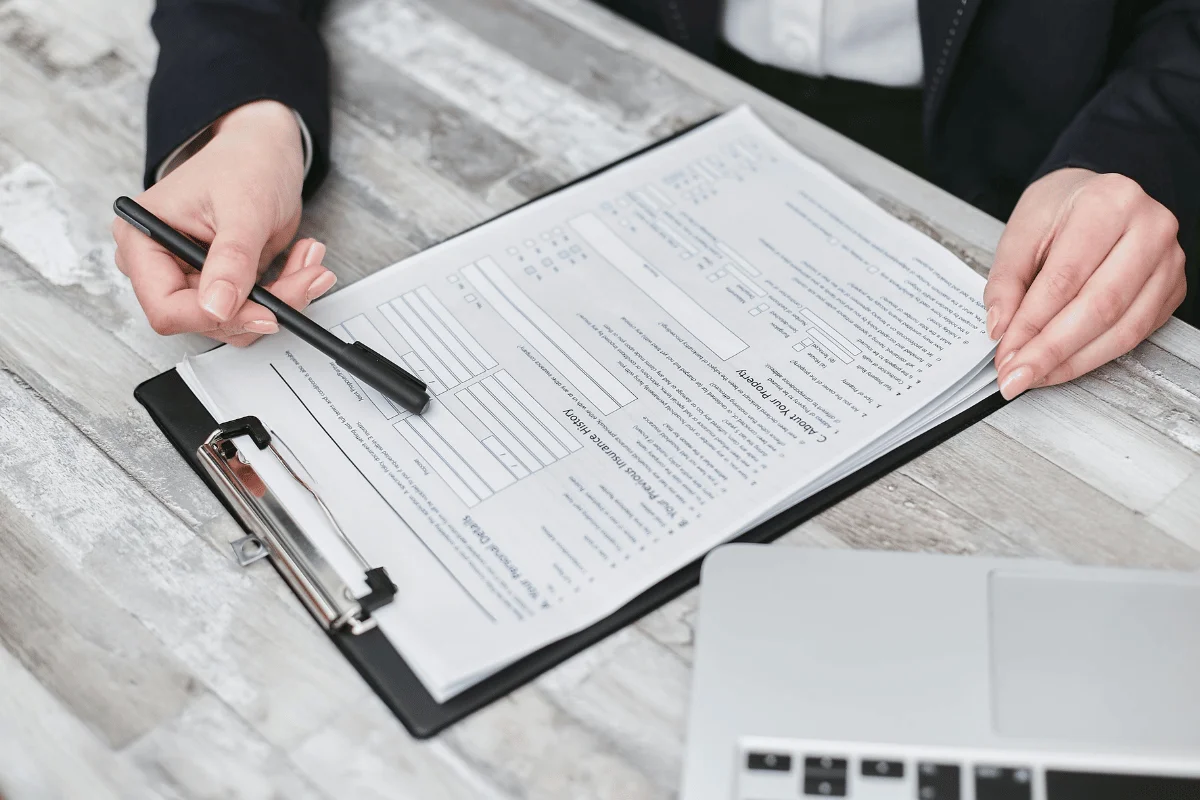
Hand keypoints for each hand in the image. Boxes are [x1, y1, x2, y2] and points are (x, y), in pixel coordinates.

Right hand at [113, 100, 336, 345]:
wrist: (265, 150)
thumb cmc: (245, 162)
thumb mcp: (244, 208)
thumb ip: (231, 260)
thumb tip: (216, 307)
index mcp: (143, 241)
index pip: (166, 307)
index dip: (214, 317)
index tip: (265, 311)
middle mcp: (161, 266)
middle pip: (207, 319)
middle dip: (264, 304)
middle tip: (309, 276)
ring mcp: (192, 278)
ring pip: (238, 321)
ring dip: (284, 298)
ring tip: (310, 261)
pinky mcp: (223, 285)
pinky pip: (255, 309)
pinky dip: (287, 292)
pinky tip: (303, 261)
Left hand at [984, 167, 1185, 398]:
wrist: (1097, 195)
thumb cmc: (1060, 208)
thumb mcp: (1020, 232)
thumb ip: (1006, 281)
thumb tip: (1000, 328)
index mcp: (1108, 204)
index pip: (1065, 278)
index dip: (1031, 324)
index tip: (1004, 354)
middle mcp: (1150, 229)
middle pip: (1099, 307)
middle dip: (1051, 350)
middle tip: (1016, 376)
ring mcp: (1169, 261)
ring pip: (1123, 328)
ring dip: (1073, 361)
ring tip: (1034, 376)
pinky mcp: (1172, 289)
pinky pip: (1136, 334)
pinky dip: (1095, 356)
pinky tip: (1063, 365)